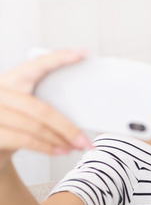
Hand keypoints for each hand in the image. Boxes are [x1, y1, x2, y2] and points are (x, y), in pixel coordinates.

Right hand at [0, 50, 91, 169]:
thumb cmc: (12, 126)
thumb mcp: (26, 110)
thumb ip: (44, 102)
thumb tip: (82, 111)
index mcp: (10, 80)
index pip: (36, 66)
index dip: (59, 59)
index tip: (82, 54)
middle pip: (41, 108)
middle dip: (68, 127)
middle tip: (86, 140)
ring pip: (36, 126)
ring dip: (60, 139)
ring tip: (75, 147)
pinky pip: (25, 140)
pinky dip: (46, 147)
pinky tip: (59, 151)